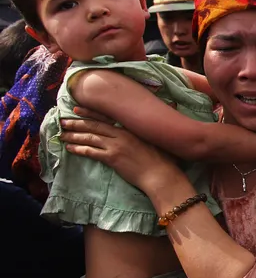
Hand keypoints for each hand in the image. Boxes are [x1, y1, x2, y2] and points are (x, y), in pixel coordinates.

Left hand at [60, 114, 181, 194]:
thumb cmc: (163, 158)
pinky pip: (91, 152)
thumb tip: (172, 102)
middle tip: (63, 121)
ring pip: (90, 138)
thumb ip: (154, 124)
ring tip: (62, 135)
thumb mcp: (160, 137)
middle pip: (94, 126)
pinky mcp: (112, 158)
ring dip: (74, 136)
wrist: (161, 174)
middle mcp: (121, 134)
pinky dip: (79, 149)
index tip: (77, 109)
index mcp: (131, 128)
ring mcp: (116, 146)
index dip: (90, 112)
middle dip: (77, 123)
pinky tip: (70, 148)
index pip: (106, 117)